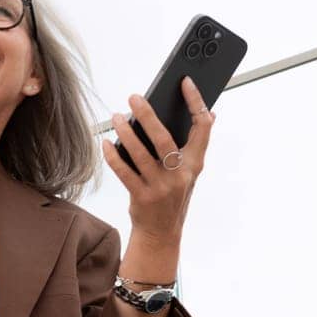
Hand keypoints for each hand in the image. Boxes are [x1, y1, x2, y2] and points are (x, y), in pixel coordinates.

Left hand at [100, 75, 215, 245]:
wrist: (161, 233)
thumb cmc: (173, 197)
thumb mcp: (190, 173)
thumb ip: (195, 146)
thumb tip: (210, 115)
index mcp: (195, 164)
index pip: (202, 127)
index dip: (196, 102)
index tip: (185, 82)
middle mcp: (180, 175)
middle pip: (164, 138)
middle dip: (148, 115)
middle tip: (134, 98)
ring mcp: (161, 187)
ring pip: (140, 154)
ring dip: (126, 133)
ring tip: (116, 117)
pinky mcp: (142, 197)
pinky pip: (124, 172)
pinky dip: (113, 156)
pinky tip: (106, 143)